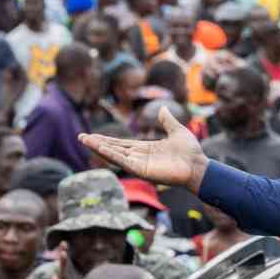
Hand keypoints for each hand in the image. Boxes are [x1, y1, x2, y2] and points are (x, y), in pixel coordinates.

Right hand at [80, 106, 209, 191]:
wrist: (198, 166)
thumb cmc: (191, 152)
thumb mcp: (177, 130)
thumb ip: (167, 121)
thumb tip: (162, 108)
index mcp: (145, 149)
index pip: (121, 144)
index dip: (107, 140)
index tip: (93, 135)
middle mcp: (139, 157)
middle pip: (113, 149)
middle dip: (97, 143)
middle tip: (80, 137)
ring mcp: (139, 164)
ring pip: (114, 155)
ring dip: (99, 148)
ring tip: (84, 140)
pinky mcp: (142, 171)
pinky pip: (123, 162)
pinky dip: (111, 155)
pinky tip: (99, 148)